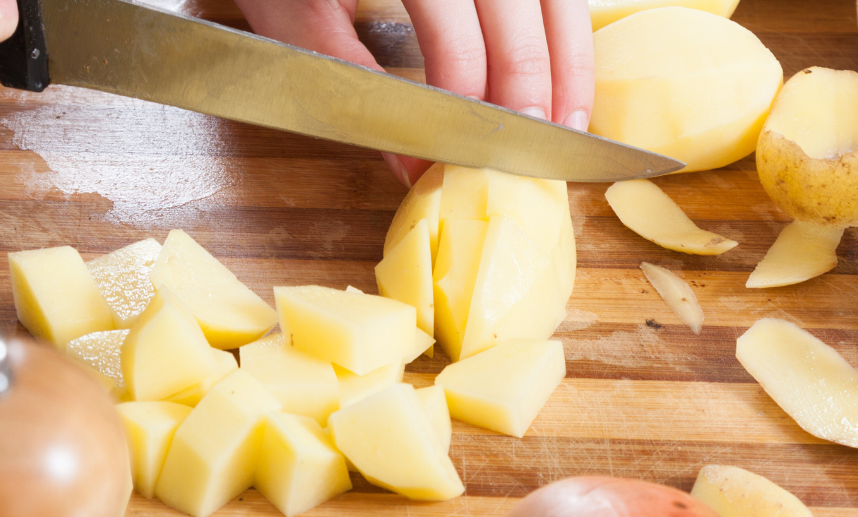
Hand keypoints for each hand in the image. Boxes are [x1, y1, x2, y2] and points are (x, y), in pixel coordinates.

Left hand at [233, 0, 594, 186]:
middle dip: (525, 91)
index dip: (460, 100)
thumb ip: (343, 76)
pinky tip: (564, 77)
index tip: (454, 156)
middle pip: (515, 8)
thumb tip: (408, 160)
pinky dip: (568, 32)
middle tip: (520, 160)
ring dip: (568, 64)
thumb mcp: (289, 6)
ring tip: (563, 127)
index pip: (452, 26)